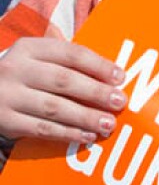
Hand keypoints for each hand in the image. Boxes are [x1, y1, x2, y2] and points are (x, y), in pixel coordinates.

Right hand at [0, 38, 127, 145]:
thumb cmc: (23, 75)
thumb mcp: (36, 58)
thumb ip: (66, 59)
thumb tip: (110, 72)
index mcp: (29, 48)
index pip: (70, 54)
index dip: (98, 65)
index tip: (120, 77)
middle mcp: (16, 69)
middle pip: (64, 80)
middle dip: (96, 92)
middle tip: (119, 102)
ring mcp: (8, 96)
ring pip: (54, 108)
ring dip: (85, 117)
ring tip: (108, 123)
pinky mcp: (5, 121)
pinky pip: (42, 129)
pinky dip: (67, 133)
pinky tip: (87, 135)